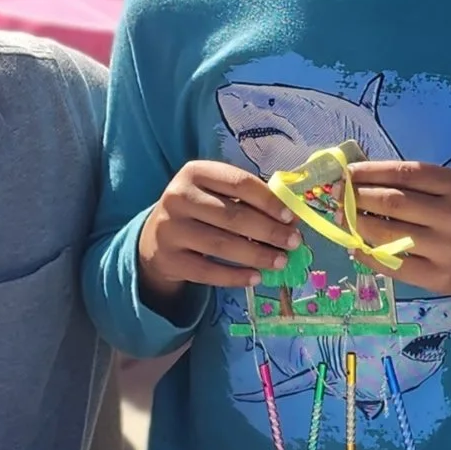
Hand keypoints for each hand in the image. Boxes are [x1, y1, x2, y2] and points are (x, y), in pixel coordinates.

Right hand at [138, 161, 300, 312]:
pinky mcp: (168, 259)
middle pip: (233, 216)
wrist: (156, 238)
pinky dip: (235, 276)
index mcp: (195, 172)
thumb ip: (248, 201)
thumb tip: (290, 220)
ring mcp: (170, 228)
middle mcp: (178, 196)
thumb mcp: (216, 194)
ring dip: (257, 255)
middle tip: (293, 243)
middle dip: (269, 231)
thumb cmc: (199, 211)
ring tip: (280, 262)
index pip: (239, 182)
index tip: (290, 217)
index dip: (268, 200)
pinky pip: (207, 271)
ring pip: (222, 245)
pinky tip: (255, 277)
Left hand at [349, 161, 450, 319]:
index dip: (370, 171)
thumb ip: (412, 183)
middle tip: (338, 196)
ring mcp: (447, 249)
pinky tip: (355, 246)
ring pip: (387, 234)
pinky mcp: (437, 277)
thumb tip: (357, 178)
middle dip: (357, 197)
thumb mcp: (449, 190)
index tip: (346, 173)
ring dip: (356, 224)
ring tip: (343, 218)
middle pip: (393, 202)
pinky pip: (392, 265)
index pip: (405, 173)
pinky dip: (366, 254)